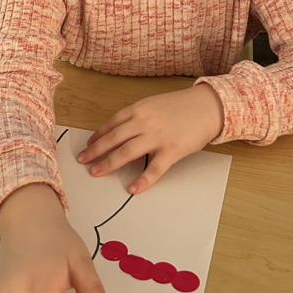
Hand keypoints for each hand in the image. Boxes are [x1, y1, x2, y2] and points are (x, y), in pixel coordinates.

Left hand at [77, 86, 223, 194]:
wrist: (208, 106)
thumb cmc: (182, 105)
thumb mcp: (155, 104)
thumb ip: (138, 116)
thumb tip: (121, 131)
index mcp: (139, 109)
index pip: (111, 124)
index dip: (98, 136)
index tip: (89, 144)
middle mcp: (144, 122)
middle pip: (113, 139)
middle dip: (95, 151)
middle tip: (83, 160)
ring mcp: (157, 137)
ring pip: (126, 153)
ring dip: (108, 164)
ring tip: (96, 172)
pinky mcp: (172, 151)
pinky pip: (153, 169)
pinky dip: (142, 180)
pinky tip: (132, 189)